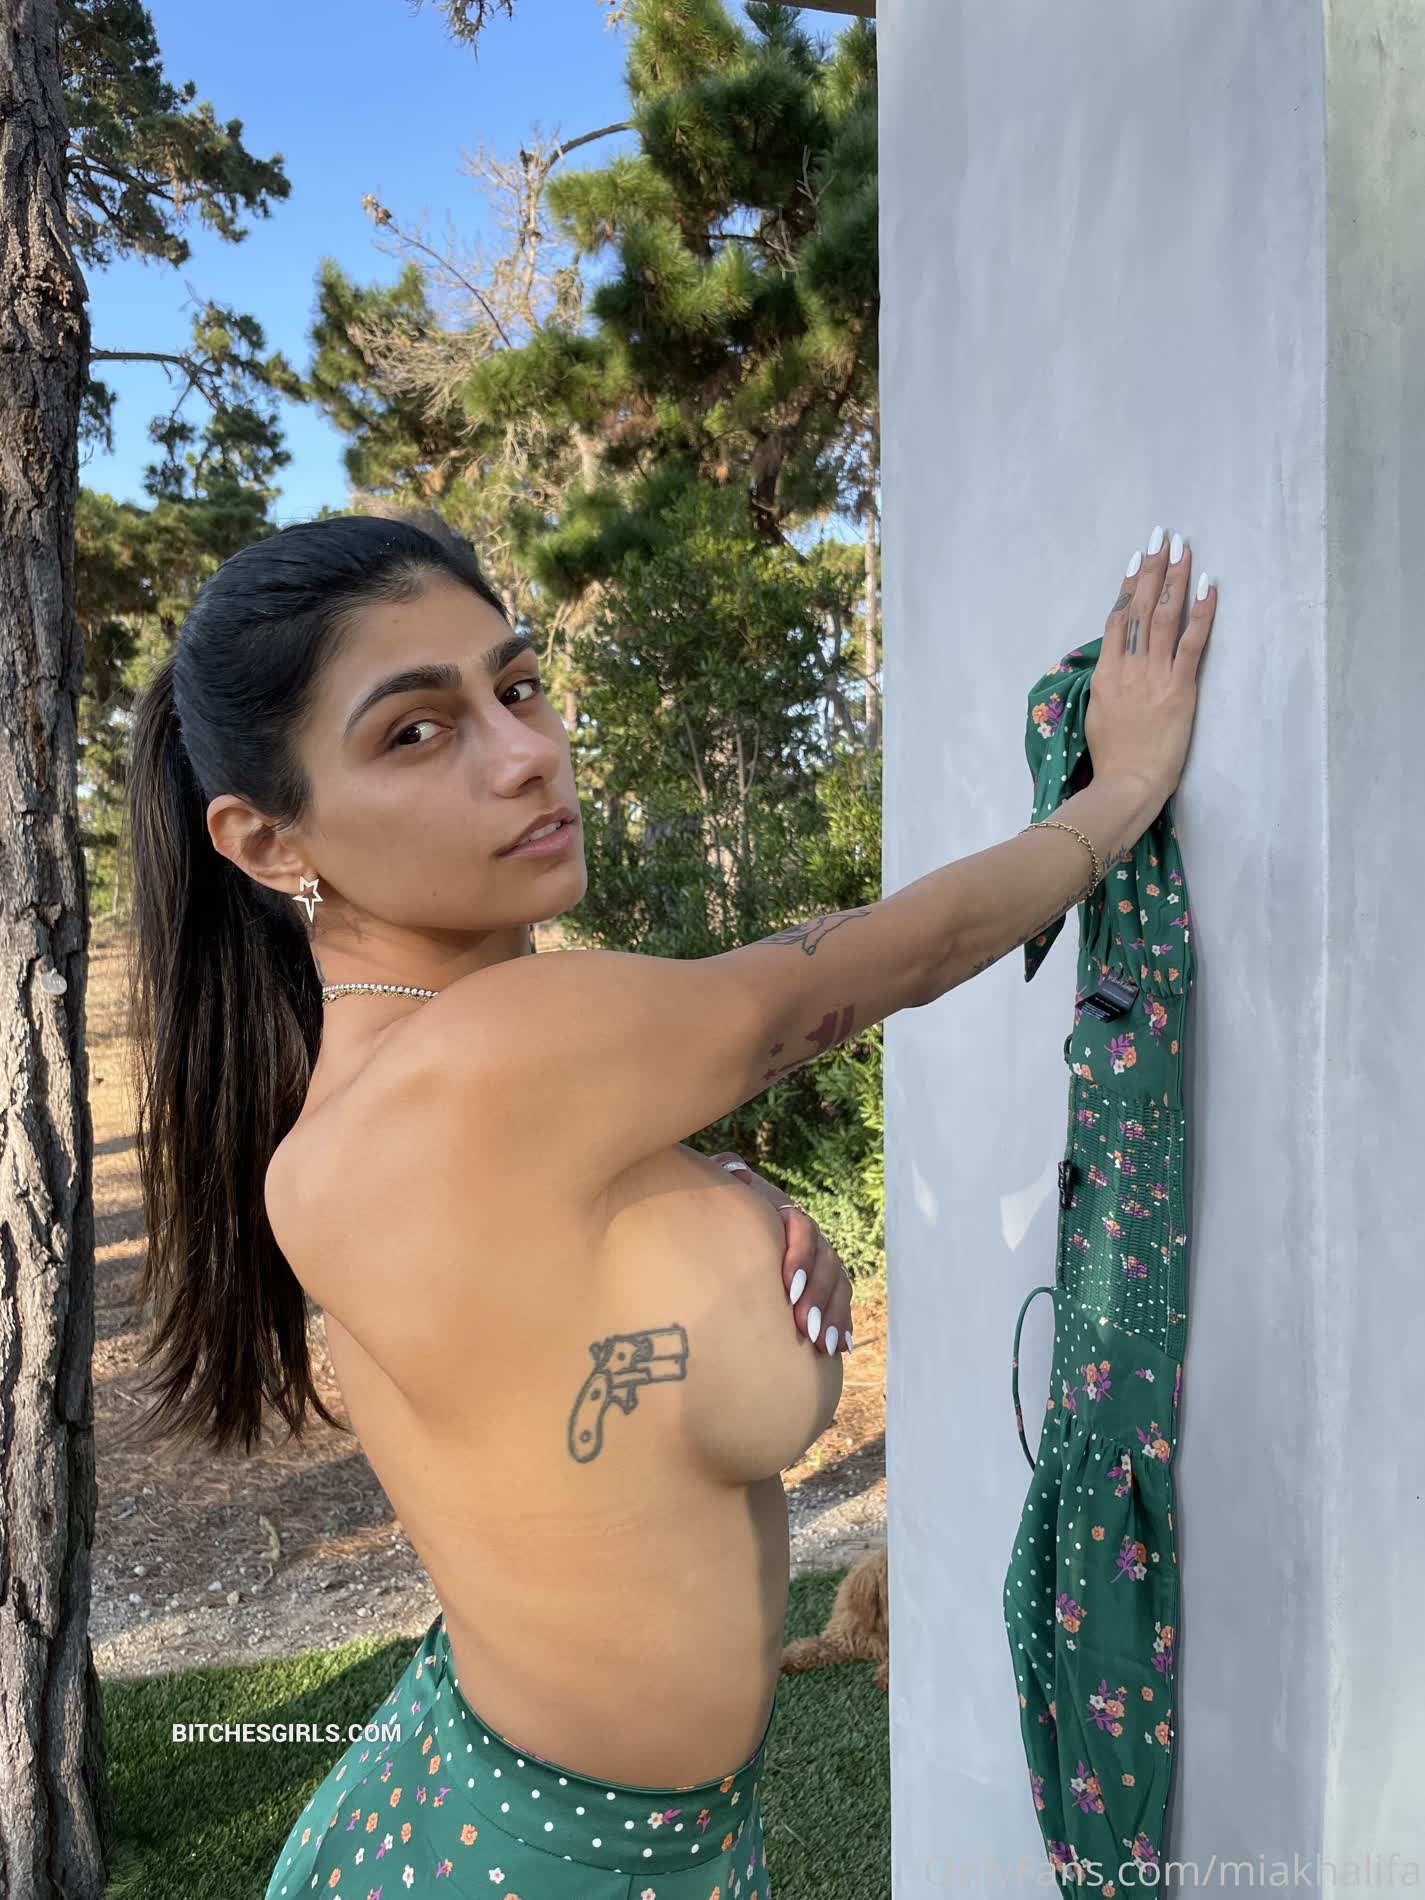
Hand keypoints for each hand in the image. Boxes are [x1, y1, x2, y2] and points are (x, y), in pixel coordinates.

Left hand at [710, 1153, 854, 1354]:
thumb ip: (725, 1176)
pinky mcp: (822, 1288)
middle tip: (806, 1327)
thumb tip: (737, 1173)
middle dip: (818, 1296)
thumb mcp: (719, 1193)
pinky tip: (840, 1348)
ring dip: (833, 1315)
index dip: (799, 1257)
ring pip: (838, 1285)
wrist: (721, 1236)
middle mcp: (809, 1237)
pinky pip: (840, 1304)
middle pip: (825, 1262)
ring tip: (823, 1344)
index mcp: (785, 1214)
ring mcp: (818, 1263)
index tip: (788, 1287)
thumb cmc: (718, 1215)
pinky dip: (842, 1324)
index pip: (802, 1229)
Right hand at [1084, 526, 1216, 805]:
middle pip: (1142, 607)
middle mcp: (1128, 666)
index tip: (1138, 558)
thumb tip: (1116, 666)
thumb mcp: (1098, 715)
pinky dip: (1202, 612)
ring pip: (1166, 616)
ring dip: (1176, 579)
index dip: (1129, 585)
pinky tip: (1209, 586)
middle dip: (1153, 568)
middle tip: (1163, 536)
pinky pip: (1192, 642)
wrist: (1126, 783)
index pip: (1119, 618)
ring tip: (1183, 549)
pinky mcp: (1180, 688)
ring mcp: (1154, 675)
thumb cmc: (1113, 759)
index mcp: (1106, 674)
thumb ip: (1107, 685)